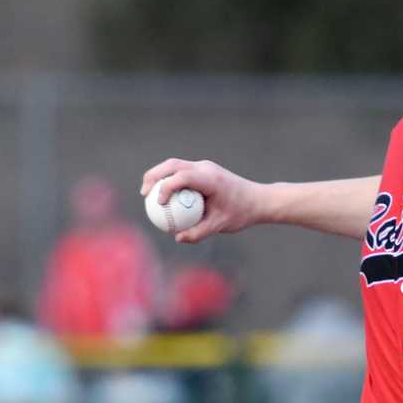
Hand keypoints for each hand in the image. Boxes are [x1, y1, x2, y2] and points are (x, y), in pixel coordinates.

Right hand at [140, 159, 267, 244]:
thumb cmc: (241, 213)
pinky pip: (182, 172)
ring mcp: (204, 166)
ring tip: (148, 193)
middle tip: (144, 194)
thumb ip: (199, 232)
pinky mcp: (204, 170)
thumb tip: (178, 237)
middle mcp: (206, 168)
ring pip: (175, 165)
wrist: (258, 200)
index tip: (158, 203)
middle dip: (154, 176)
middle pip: (172, 165)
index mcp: (210, 179)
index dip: (165, 187)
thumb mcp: (220, 226)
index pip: (182, 177)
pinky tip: (163, 197)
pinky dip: (170, 180)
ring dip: (159, 175)